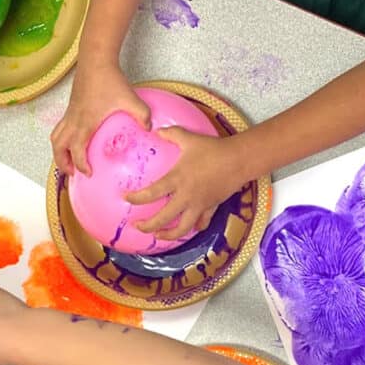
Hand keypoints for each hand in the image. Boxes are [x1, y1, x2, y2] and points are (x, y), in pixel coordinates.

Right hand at [52, 62, 148, 175]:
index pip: (77, 151)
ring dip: (58, 152)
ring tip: (67, 162)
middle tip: (72, 174)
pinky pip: (59, 128)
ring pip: (55, 138)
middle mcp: (74, 120)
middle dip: (62, 163)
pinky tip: (72, 142)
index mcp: (85, 123)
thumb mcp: (130, 98)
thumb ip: (142, 115)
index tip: (88, 173)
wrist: (96, 60)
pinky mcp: (70, 108)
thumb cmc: (110, 79)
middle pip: (59, 148)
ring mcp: (70, 114)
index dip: (81, 165)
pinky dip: (61, 139)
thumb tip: (150, 128)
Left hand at [128, 128, 250, 240]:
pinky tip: (190, 228)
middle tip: (137, 226)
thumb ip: (171, 134)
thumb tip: (156, 130)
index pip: (151, 193)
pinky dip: (194, 227)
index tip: (125, 198)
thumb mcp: (189, 138)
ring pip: (182, 229)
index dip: (136, 198)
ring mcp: (199, 205)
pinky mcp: (211, 208)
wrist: (239, 159)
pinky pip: (201, 223)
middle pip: (163, 218)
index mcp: (177, 180)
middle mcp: (186, 196)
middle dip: (147, 226)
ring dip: (169, 235)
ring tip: (158, 235)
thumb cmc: (213, 149)